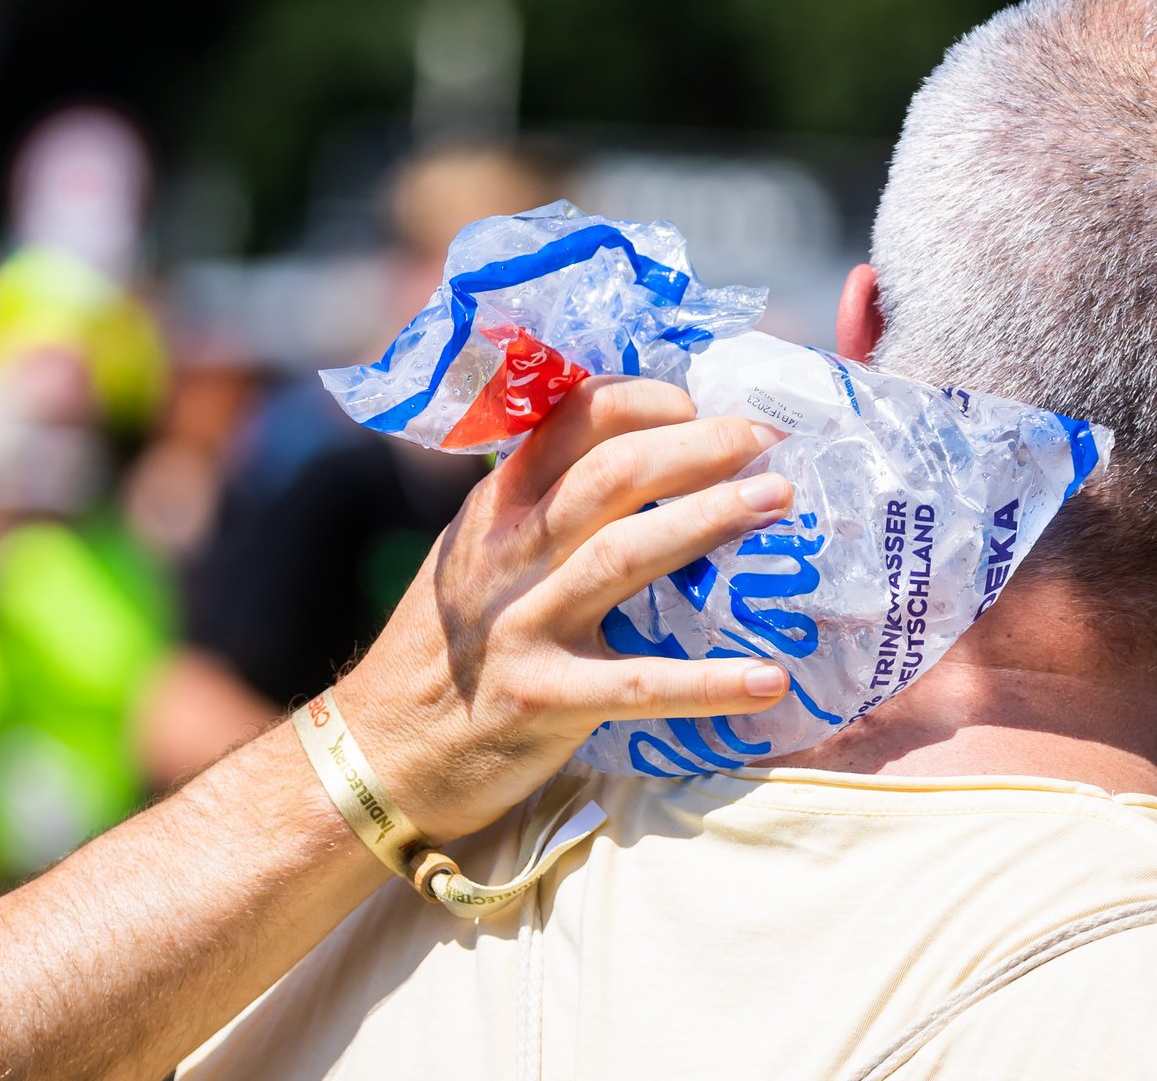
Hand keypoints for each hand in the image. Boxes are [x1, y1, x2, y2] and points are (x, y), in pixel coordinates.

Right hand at [330, 375, 791, 841]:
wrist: (378, 755)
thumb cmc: (448, 650)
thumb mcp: (479, 557)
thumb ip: (544, 509)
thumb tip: (653, 462)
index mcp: (497, 508)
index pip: (570, 420)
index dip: (647, 401)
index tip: (705, 404)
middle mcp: (507, 554)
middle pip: (612, 474)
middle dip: (699, 448)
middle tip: (768, 444)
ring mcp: (524, 626)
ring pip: (625, 554)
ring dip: (709, 521)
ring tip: (778, 503)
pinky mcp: (543, 700)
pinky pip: (637, 685)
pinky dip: (707, 684)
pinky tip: (768, 680)